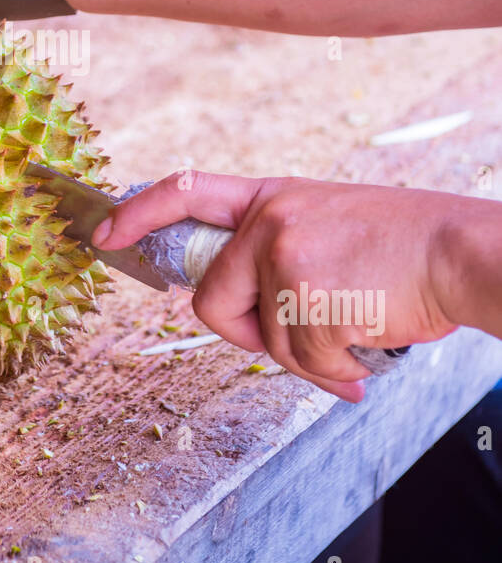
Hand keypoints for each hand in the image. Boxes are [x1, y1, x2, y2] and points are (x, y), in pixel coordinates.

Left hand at [93, 170, 462, 401]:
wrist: (458, 253)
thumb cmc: (400, 249)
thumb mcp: (326, 224)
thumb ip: (274, 252)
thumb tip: (241, 311)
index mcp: (271, 198)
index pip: (185, 190)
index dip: (138, 212)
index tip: (104, 233)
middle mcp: (269, 221)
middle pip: (210, 301)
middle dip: (243, 335)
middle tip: (299, 340)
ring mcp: (286, 256)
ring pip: (264, 342)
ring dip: (309, 356)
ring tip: (356, 329)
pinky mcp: (309, 297)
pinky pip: (302, 362)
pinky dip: (335, 372)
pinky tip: (366, 348)